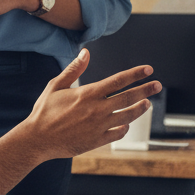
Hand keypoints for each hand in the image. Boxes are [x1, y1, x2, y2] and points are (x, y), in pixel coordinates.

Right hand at [22, 49, 161, 159]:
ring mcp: (99, 126)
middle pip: (128, 98)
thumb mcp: (55, 86)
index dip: (135, 74)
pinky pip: (117, 133)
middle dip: (145, 90)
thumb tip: (85, 53)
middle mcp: (97, 109)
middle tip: (157, 85)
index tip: (148, 70)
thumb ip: (73, 69)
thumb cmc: (44, 111)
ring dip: (140, 108)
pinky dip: (124, 127)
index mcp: (88, 94)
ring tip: (147, 103)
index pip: (118, 81)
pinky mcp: (97, 141)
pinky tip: (126, 123)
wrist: (37, 139)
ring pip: (127, 116)